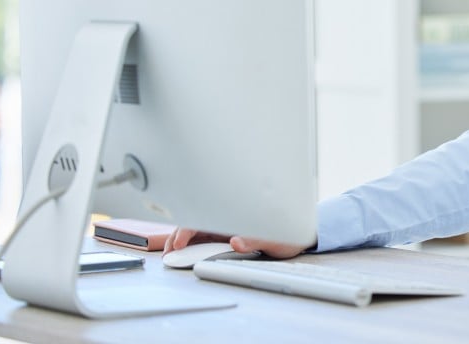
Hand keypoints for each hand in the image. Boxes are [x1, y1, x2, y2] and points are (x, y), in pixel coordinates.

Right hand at [164, 227, 311, 258]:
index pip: (207, 218)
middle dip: (179, 234)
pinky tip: (182, 251)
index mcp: (237, 215)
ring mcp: (226, 227)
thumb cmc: (289, 234)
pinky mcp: (226, 235)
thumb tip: (236, 241)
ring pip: (197, 229)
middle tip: (169, 251)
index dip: (189, 228)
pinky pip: (204, 238)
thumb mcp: (276, 238)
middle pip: (197, 221)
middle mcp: (229, 219)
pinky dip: (190, 244)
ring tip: (170, 252)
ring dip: (181, 239)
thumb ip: (256, 239)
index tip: (180, 241)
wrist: (299, 236)